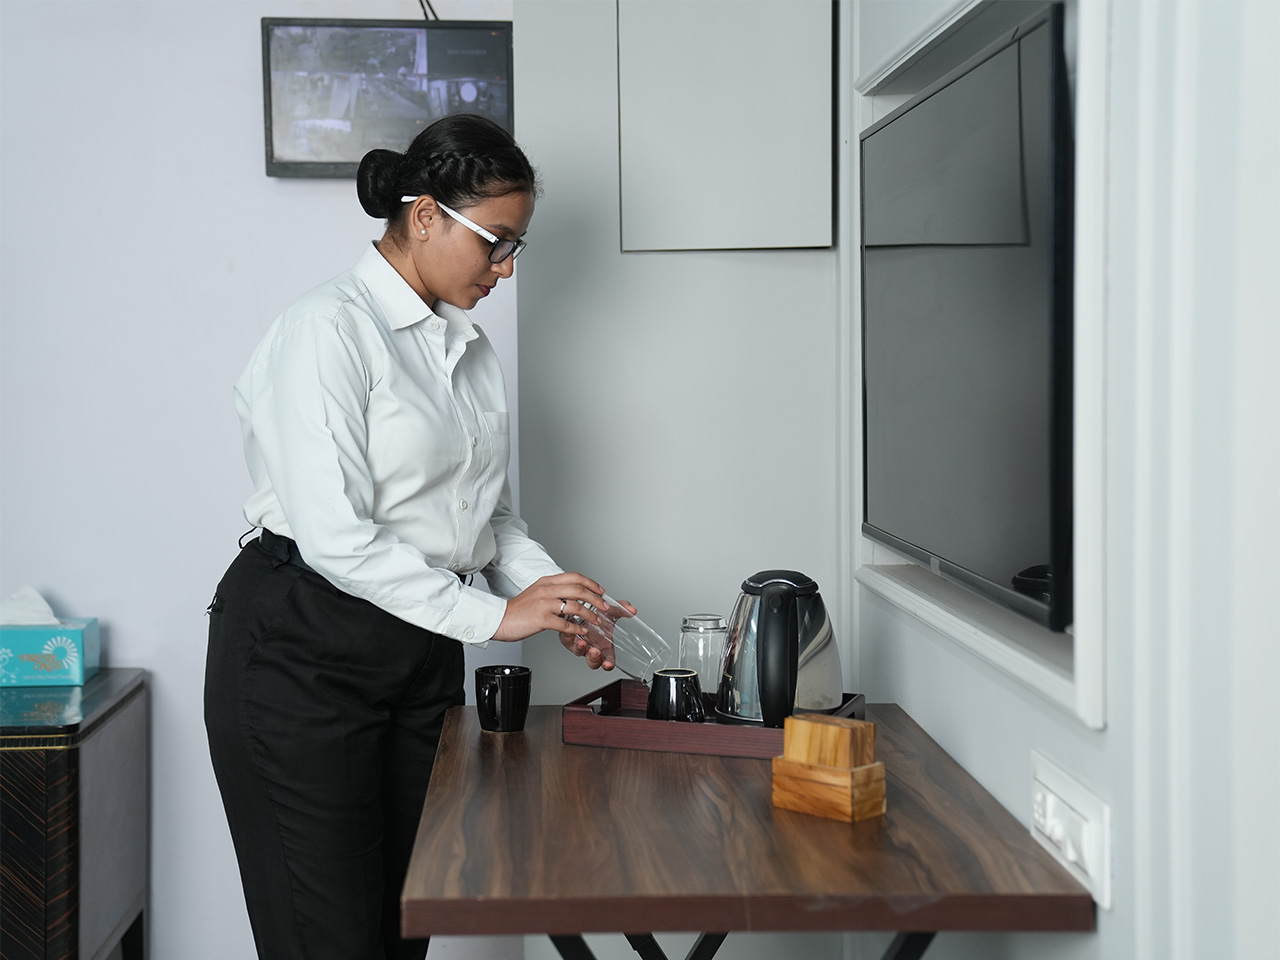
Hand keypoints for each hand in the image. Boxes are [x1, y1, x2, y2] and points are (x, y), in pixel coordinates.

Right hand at [493, 572, 608, 644]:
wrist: (500, 619)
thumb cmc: (518, 609)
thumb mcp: (537, 592)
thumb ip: (553, 591)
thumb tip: (571, 594)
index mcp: (547, 582)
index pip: (574, 577)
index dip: (591, 583)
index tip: (601, 591)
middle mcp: (547, 590)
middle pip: (579, 589)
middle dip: (596, 599)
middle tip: (605, 606)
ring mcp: (544, 604)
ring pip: (575, 606)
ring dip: (590, 614)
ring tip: (596, 621)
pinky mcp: (542, 619)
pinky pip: (565, 624)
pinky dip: (577, 628)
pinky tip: (582, 631)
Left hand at [558, 597, 637, 670]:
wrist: (581, 606)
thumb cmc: (597, 613)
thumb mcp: (611, 611)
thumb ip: (622, 610)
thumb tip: (632, 610)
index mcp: (604, 647)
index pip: (608, 661)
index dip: (608, 664)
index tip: (608, 664)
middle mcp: (591, 647)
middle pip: (593, 661)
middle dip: (594, 658)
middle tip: (595, 651)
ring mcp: (579, 643)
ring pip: (579, 652)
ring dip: (580, 648)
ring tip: (582, 642)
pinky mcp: (567, 636)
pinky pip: (566, 639)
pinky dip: (568, 636)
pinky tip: (571, 631)